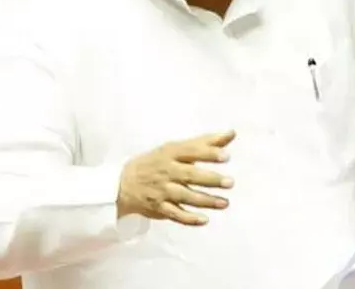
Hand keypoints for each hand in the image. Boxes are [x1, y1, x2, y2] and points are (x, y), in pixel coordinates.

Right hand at [117, 130, 235, 225]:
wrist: (123, 182)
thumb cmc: (157, 162)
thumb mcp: (176, 148)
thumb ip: (205, 142)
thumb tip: (231, 133)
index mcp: (171, 153)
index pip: (191, 151)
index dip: (208, 153)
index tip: (226, 156)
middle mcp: (167, 171)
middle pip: (190, 175)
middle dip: (210, 179)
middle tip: (230, 182)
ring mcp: (162, 191)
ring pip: (186, 196)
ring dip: (206, 201)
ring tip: (225, 203)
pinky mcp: (159, 207)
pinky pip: (175, 214)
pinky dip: (189, 218)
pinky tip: (204, 220)